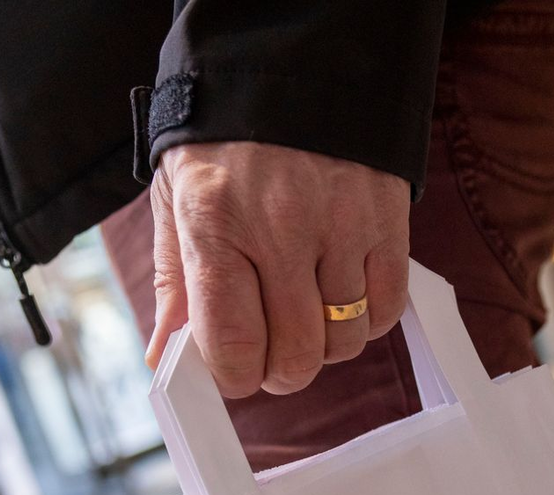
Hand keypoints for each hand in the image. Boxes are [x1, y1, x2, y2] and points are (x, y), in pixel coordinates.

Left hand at [147, 141, 409, 395]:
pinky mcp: (387, 222)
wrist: (293, 59)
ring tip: (309, 315)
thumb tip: (166, 360)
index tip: (236, 371)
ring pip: (345, 340)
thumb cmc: (226, 141)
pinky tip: (344, 297)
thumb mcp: (178, 199)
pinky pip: (386, 311)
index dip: (235, 377)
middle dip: (281, 371)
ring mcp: (341, 226)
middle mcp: (280, 228)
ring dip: (326, 345)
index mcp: (215, 222)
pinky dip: (367, 321)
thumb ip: (176, 285)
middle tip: (273, 354)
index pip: (231, 343)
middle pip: (296, 355)